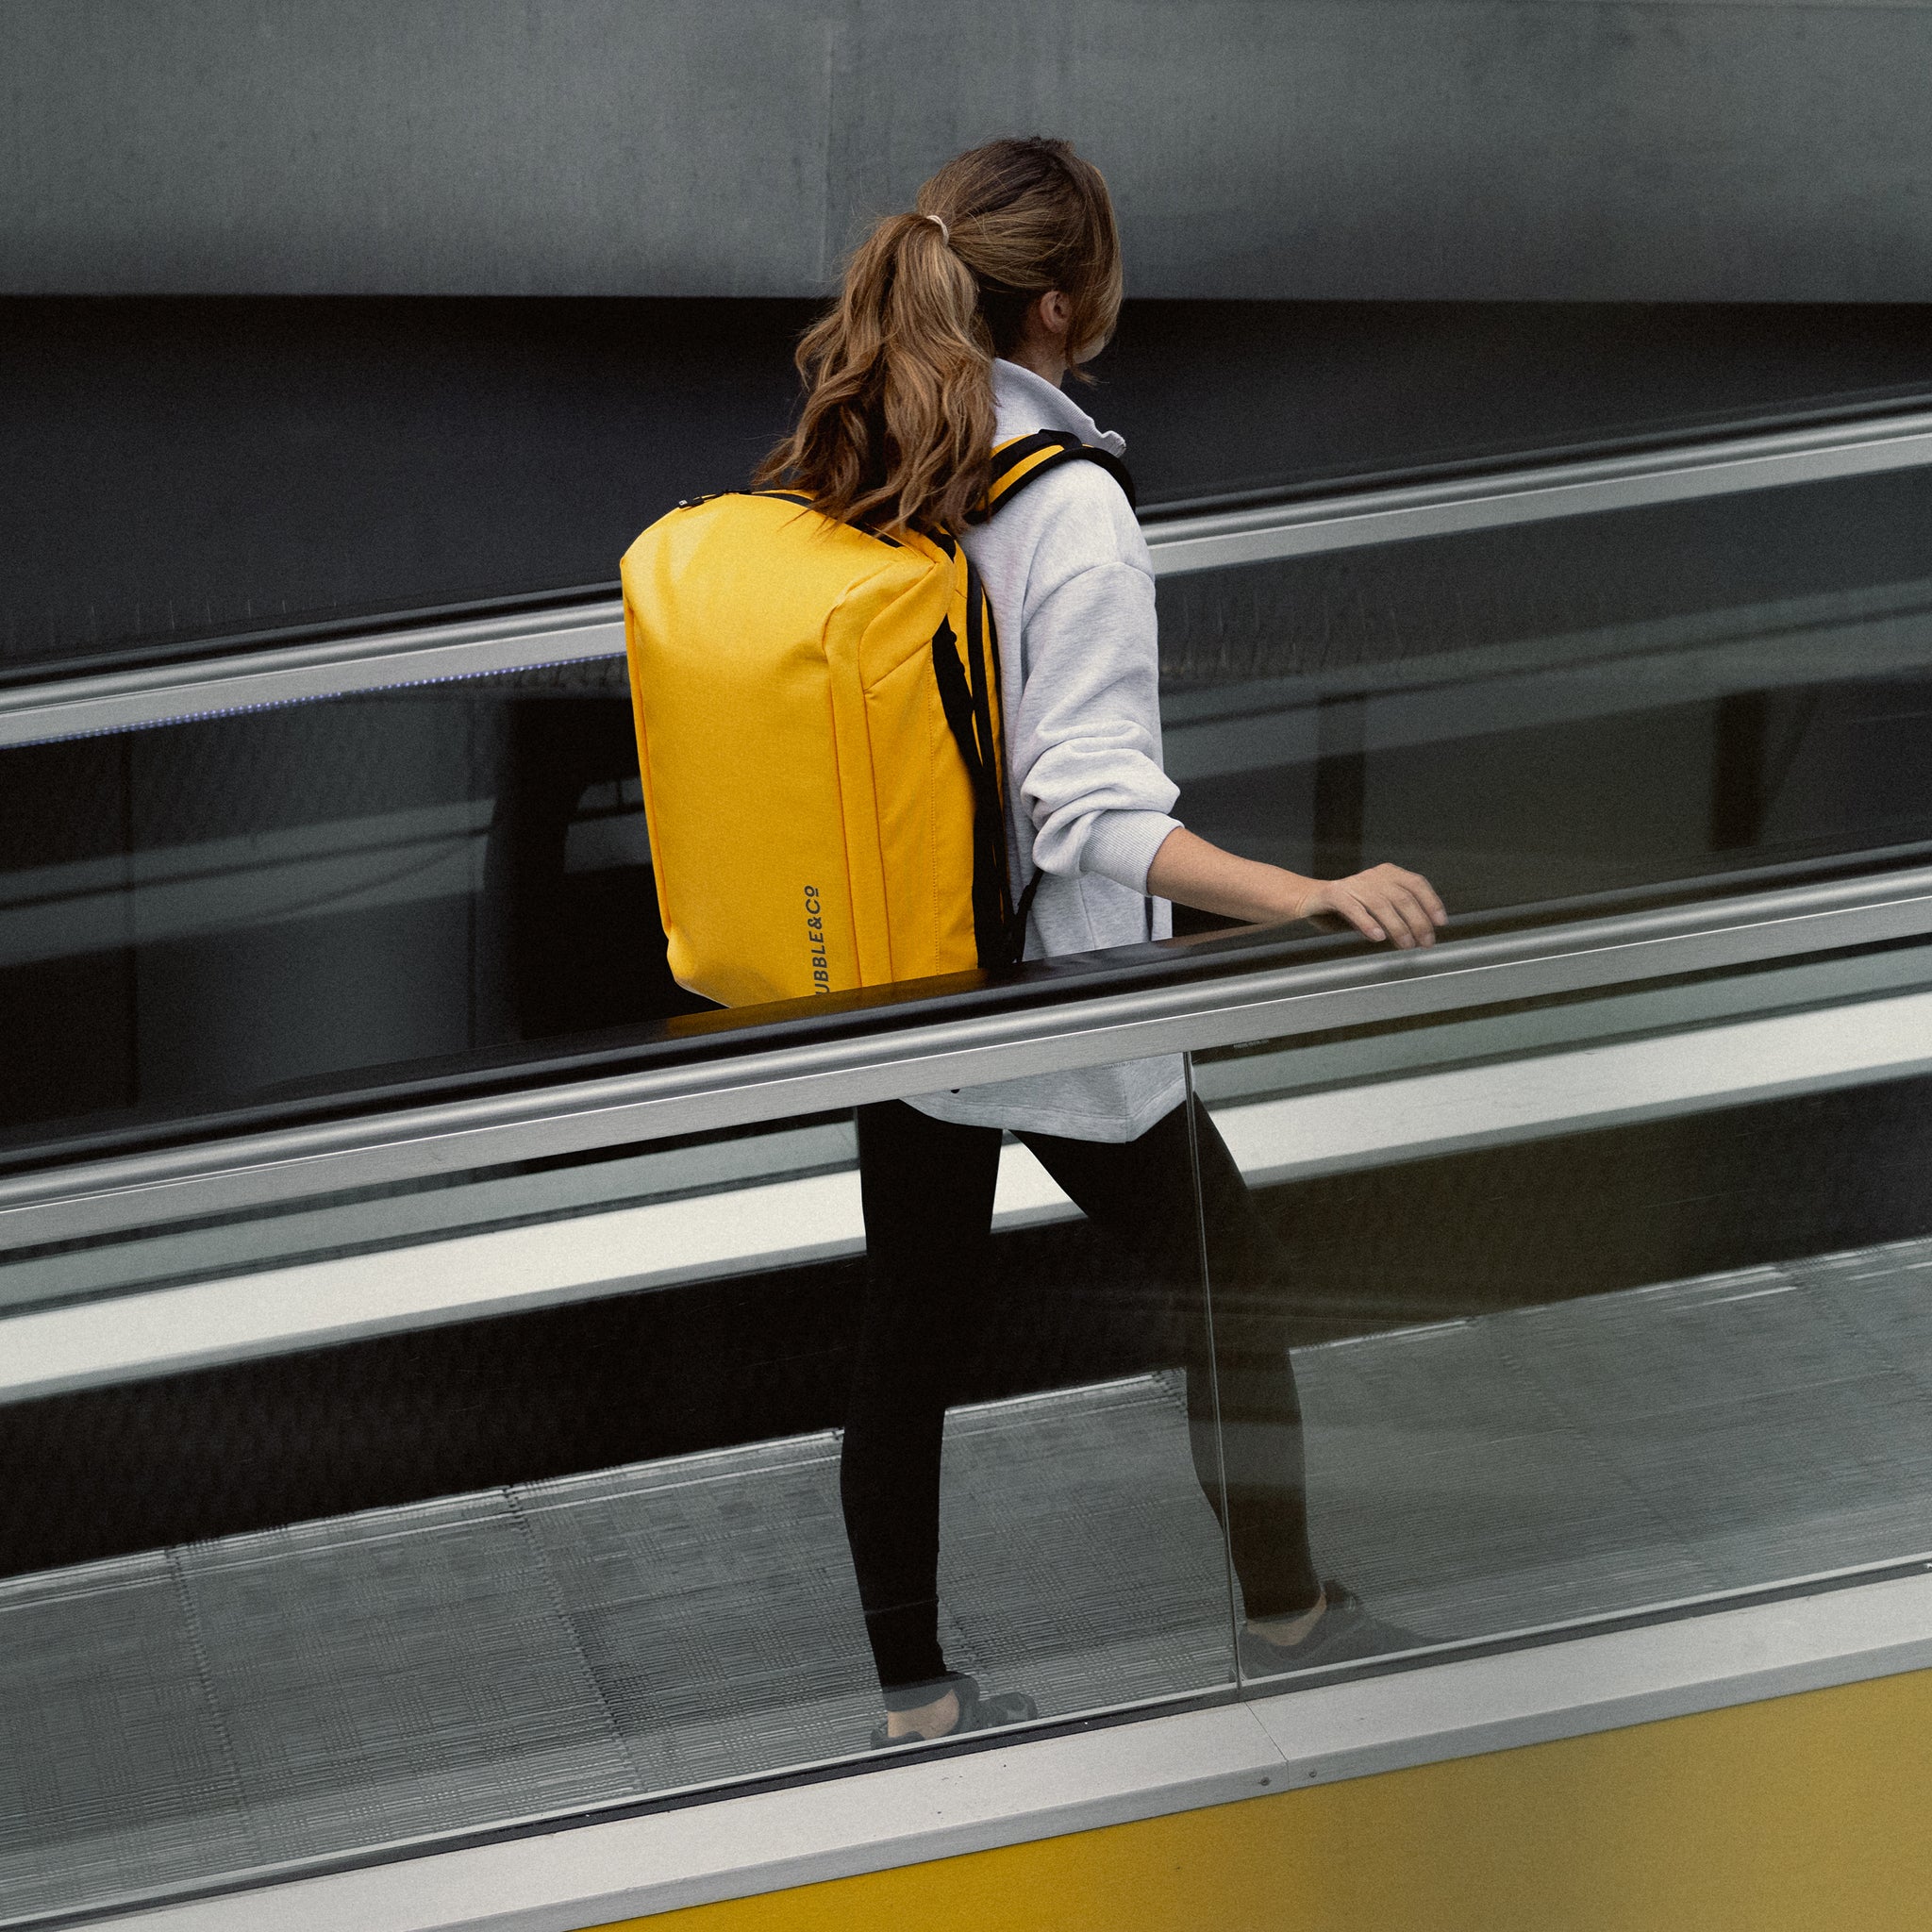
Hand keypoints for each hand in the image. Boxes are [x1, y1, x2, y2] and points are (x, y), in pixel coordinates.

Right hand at [1296, 863, 1445, 948]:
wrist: (1310, 900)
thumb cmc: (1350, 907)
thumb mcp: (1379, 909)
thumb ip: (1398, 916)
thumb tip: (1423, 935)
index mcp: (1387, 873)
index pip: (1416, 883)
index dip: (1431, 902)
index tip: (1440, 923)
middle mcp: (1373, 875)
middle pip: (1402, 897)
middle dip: (1418, 922)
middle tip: (1425, 942)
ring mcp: (1353, 884)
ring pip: (1381, 904)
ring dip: (1397, 927)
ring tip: (1406, 945)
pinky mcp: (1334, 894)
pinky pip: (1354, 908)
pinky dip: (1368, 923)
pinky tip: (1377, 937)